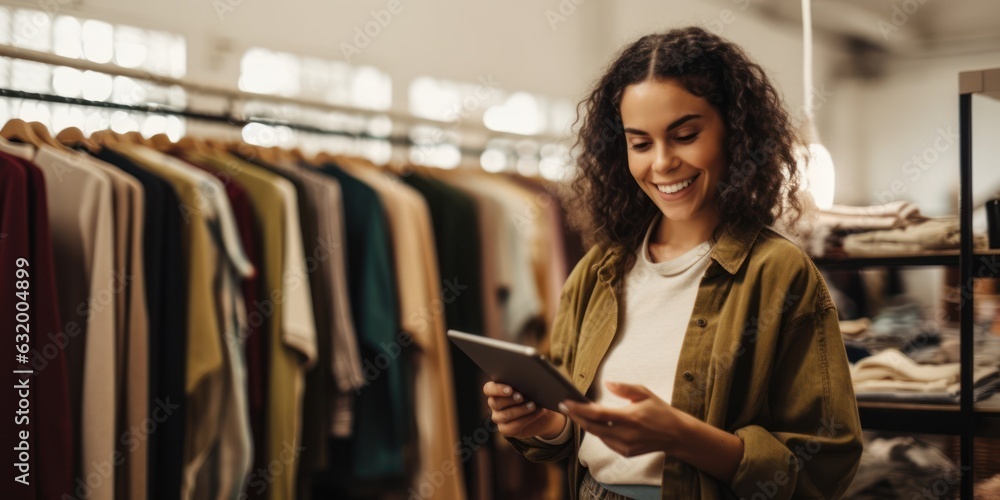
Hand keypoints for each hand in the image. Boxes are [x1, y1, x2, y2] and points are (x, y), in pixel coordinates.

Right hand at [484, 381, 566, 439]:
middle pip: (494, 402)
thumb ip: (528, 381)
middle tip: (521, 397)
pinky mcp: (506, 429)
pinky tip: (536, 413)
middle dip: (509, 400)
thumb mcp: (534, 386)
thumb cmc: (536, 395)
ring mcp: (499, 418)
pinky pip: (511, 428)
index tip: (510, 389)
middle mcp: (495, 404)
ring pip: (503, 416)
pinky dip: (525, 420)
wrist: (545, 413)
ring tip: (533, 405)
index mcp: (497, 390)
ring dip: (520, 410)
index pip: (489, 389)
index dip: (497, 389)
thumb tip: (533, 378)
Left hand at [561, 381, 694, 457]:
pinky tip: (593, 423)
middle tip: (564, 406)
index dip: (579, 409)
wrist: (676, 434)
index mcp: (630, 417)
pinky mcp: (626, 453)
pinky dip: (598, 432)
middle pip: (592, 427)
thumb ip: (625, 388)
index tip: (567, 402)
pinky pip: (606, 442)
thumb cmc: (659, 411)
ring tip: (575, 412)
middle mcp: (626, 434)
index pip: (598, 414)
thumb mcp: (645, 393)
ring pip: (598, 435)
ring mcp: (626, 446)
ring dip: (586, 424)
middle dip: (576, 417)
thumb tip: (607, 383)